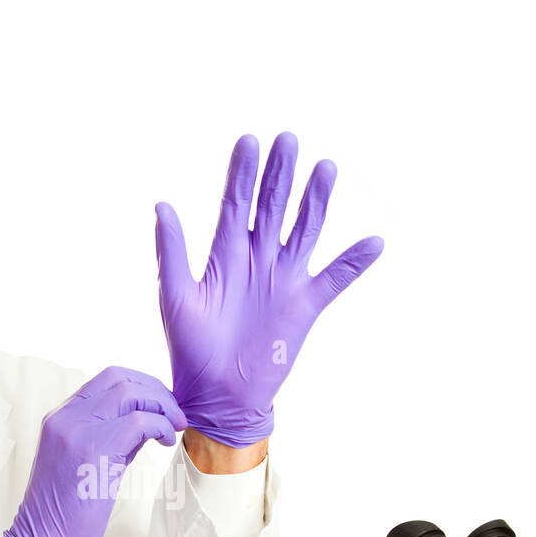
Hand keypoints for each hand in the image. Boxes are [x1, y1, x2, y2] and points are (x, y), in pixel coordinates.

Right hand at [2, 367, 186, 536]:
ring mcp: (75, 431)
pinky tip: (166, 441)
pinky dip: (160, 426)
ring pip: (129, 393)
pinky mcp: (91, 451)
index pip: (107, 379)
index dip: (142, 385)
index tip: (162, 405)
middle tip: (175, 415)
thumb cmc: (66, 512)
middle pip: (120, 378)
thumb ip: (112, 436)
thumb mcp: (88, 462)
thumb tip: (148, 420)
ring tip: (175, 427)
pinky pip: (137, 422)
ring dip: (162, 406)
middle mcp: (65, 417)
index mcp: (61, 417)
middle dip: (156, 391)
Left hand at [154, 132, 384, 446]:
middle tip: (288, 140)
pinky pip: (335, 279)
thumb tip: (162, 206)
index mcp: (226, 253)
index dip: (242, 173)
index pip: (236, 203)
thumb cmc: (189, 350)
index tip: (250, 141)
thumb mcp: (177, 297)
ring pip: (305, 229)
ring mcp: (284, 279)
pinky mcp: (305, 306)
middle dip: (281, 173)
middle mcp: (258, 259)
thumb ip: (172, 252)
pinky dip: (355, 262)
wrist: (216, 396)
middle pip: (274, 205)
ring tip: (325, 168)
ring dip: (316, 201)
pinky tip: (373, 242)